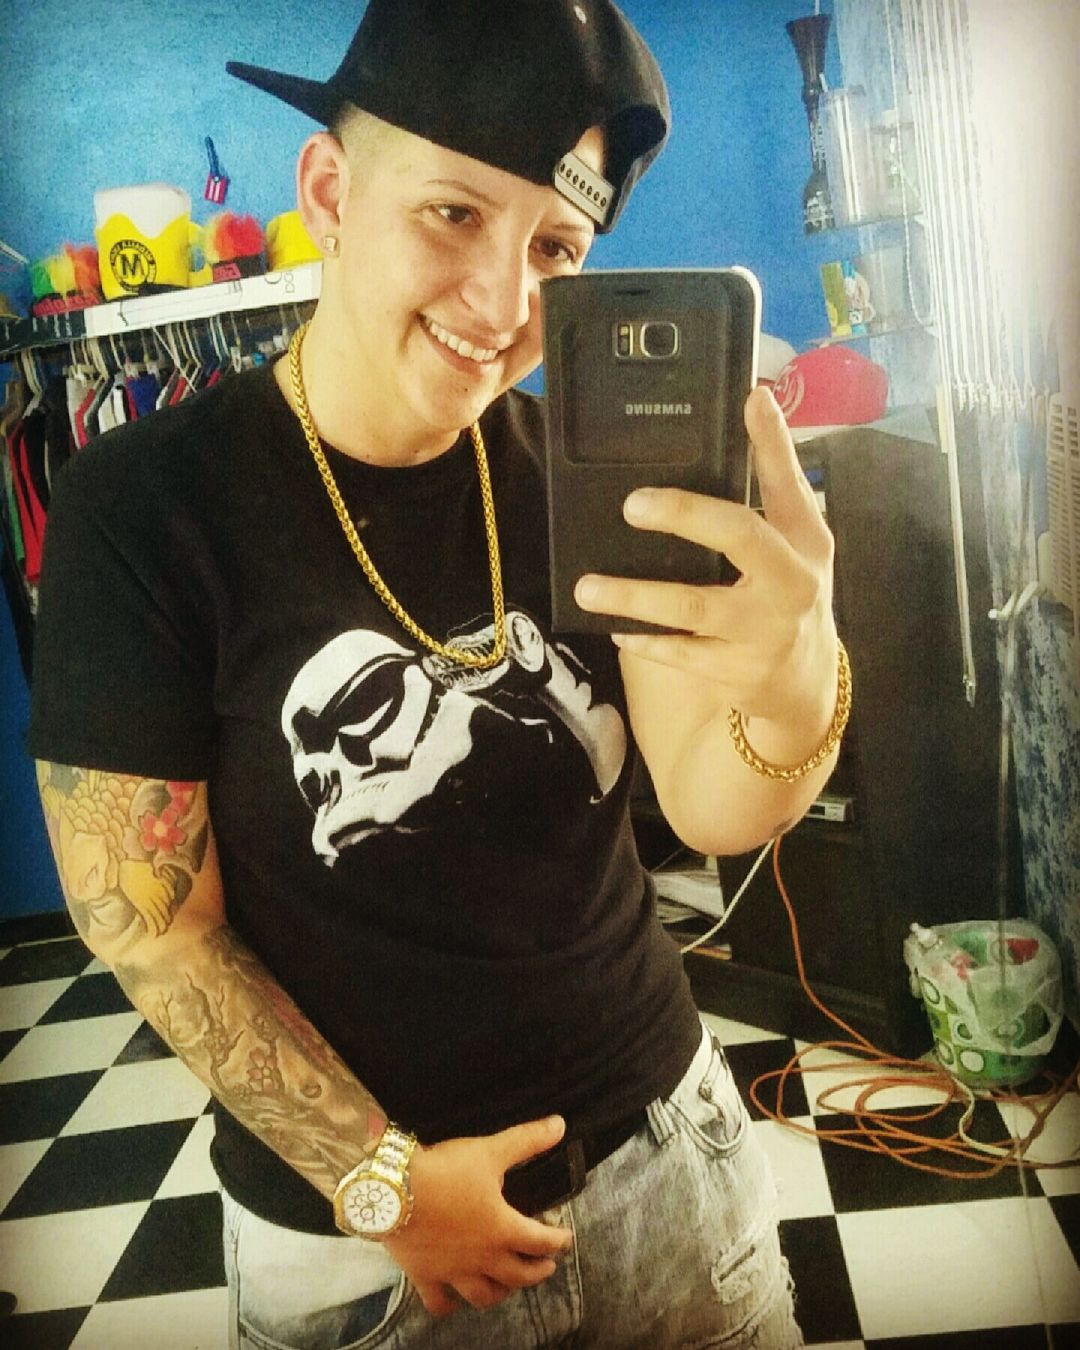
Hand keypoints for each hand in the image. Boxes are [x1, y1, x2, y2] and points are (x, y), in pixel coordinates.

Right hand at [385, 1114, 573, 1317]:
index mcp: (502, 1228)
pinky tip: (454, 1302)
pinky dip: (450, 1306)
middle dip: (537, 1272)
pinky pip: (440, 1304)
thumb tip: (560, 1125)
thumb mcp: (491, 1150)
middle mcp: (482, 1258)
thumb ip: (528, 1140)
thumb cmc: (446, 1169)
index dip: (558, 1241)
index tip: (566, 1239)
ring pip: (484, 1296)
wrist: (394, 1187)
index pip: (541, 1241)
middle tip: (546, 1266)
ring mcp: (453, 1272)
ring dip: (501, 1292)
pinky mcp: (425, 1277)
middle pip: (518, 1276)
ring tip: (508, 1285)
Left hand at [574, 386, 836, 730]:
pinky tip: (616, 628)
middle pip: (739, 536)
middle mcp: (791, 582)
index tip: (752, 399)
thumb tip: (756, 400)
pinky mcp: (736, 670)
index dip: (773, 441)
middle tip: (632, 505)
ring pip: (693, 606)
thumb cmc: (787, 592)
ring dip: (634, 596)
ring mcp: (764, 629)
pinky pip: (680, 653)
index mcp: (804, 541)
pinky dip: (644, 639)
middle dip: (685, 515)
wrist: (803, 682)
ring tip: (587, 588)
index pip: (788, 482)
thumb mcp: (794, 541)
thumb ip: (773, 479)